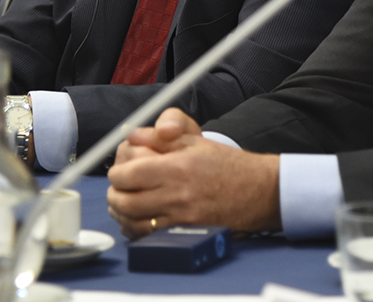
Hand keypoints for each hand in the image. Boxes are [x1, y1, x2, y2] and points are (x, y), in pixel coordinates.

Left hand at [107, 107, 280, 238]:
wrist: (257, 191)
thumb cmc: (224, 163)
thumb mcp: (193, 140)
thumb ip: (159, 136)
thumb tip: (131, 135)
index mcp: (176, 168)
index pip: (128, 175)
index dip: (117, 173)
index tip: (119, 171)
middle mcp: (176, 196)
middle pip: (125, 201)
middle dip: (115, 194)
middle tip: (117, 189)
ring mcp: (181, 219)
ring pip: (133, 222)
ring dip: (122, 214)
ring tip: (124, 204)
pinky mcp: (186, 233)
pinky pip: (149, 236)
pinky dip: (136, 229)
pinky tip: (138, 219)